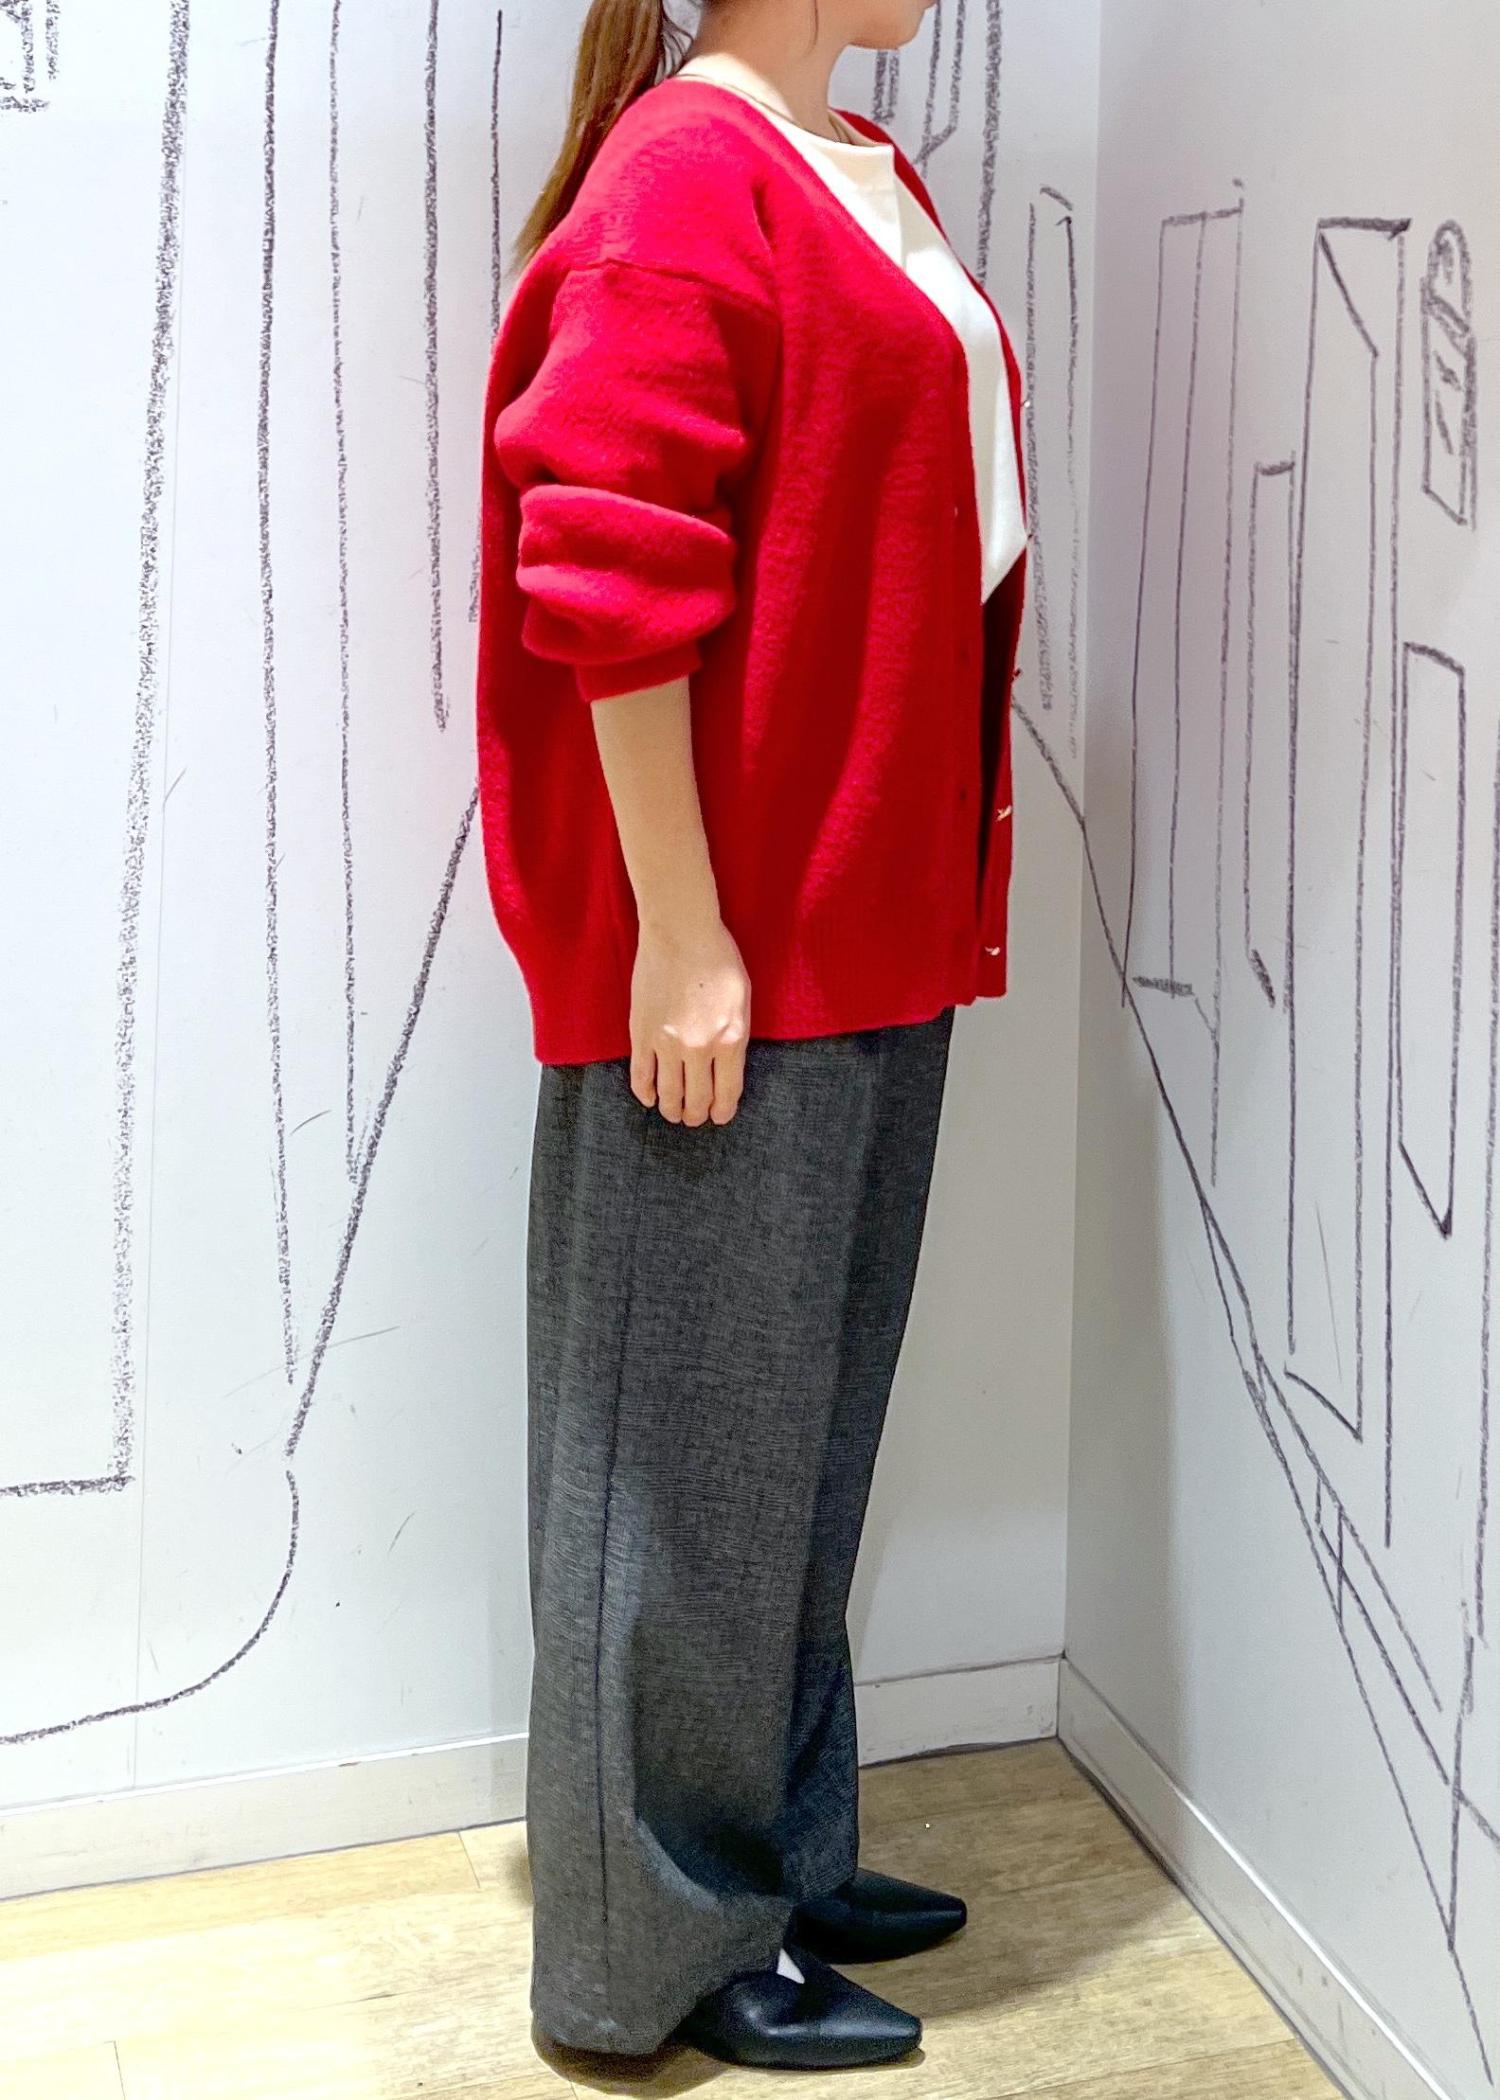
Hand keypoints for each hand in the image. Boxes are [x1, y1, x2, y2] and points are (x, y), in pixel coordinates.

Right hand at [629, 914, 750, 1124]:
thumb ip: (735, 1037)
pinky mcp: (641, 1033)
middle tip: (695, 1119)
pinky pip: (641, 1076)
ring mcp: (667, 1043)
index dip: (722, 1111)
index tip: (719, 1117)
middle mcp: (699, 1048)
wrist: (681, 932)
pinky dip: (646, 1093)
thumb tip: (726, 1067)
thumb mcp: (742, 1000)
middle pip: (697, 1099)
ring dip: (672, 1110)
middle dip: (696, 1116)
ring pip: (669, 1094)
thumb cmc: (718, 959)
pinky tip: (650, 1099)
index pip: (727, 1092)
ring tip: (674, 1114)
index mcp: (731, 1039)